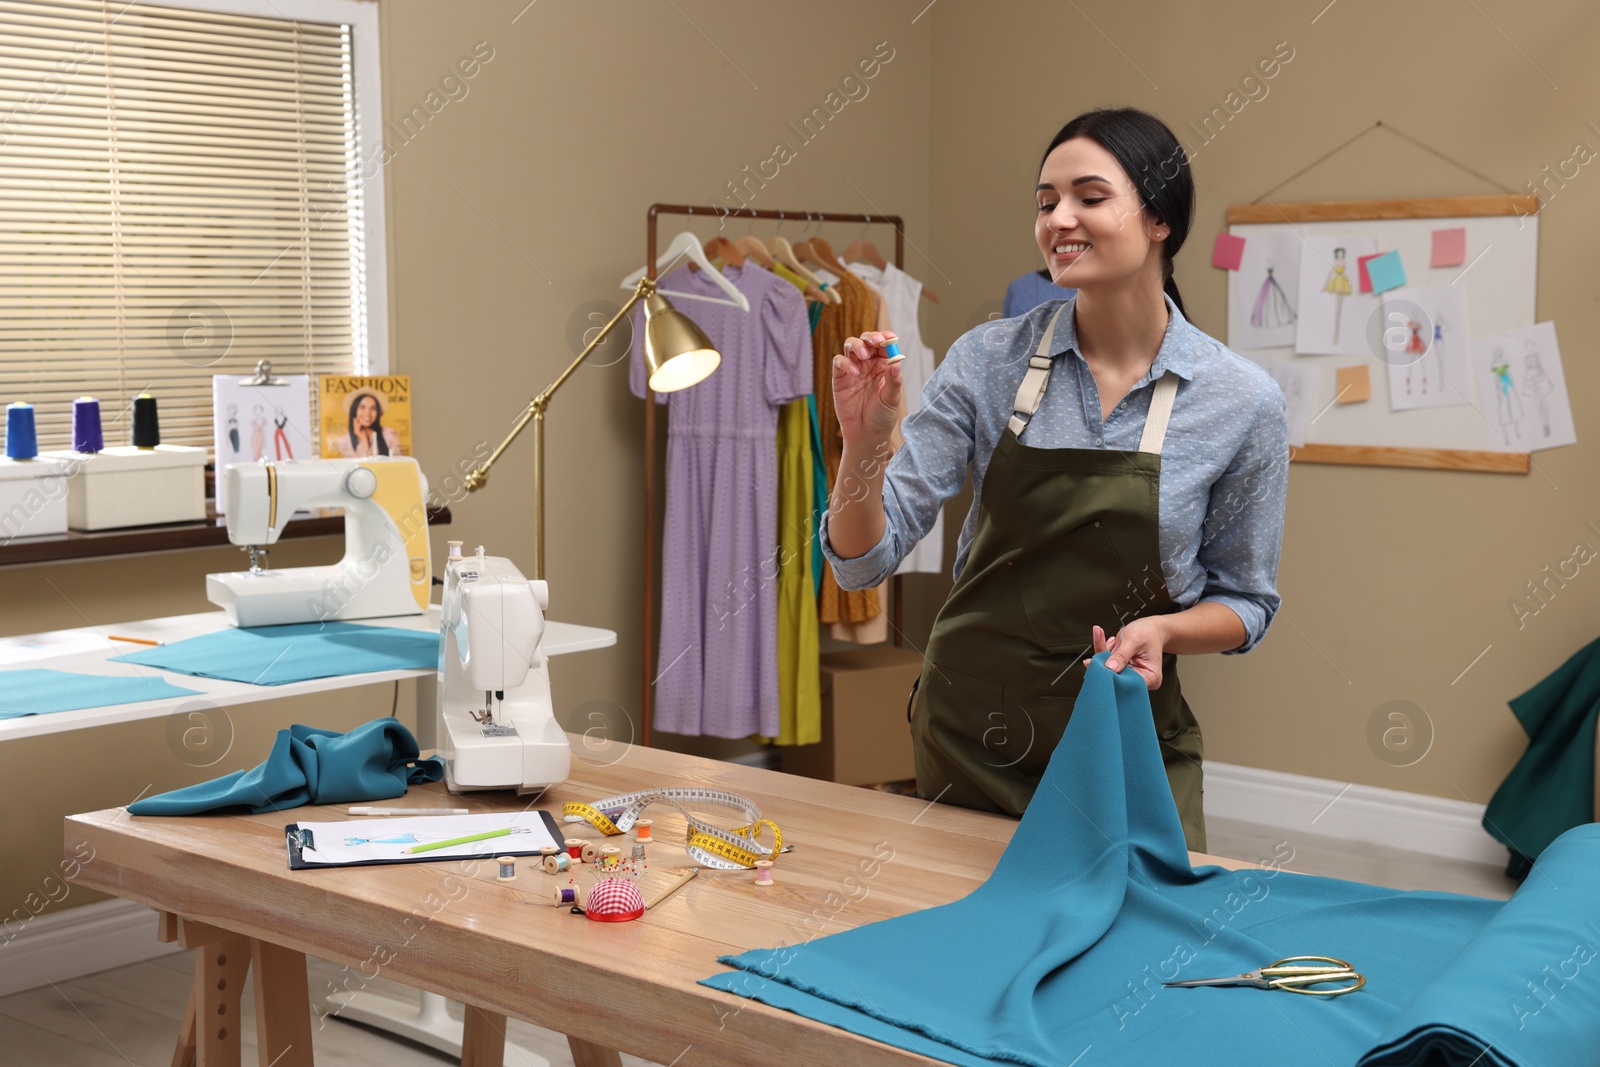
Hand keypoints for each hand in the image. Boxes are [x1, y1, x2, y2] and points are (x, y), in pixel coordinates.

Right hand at [832, 331, 902, 447]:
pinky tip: (854, 373)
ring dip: (857, 345)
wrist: (866, 434)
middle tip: (876, 342)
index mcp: (883, 365)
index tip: (890, 337)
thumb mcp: (892, 399)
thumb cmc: (882, 416)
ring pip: (851, 346)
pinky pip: (839, 361)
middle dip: (870, 337)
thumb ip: (893, 380)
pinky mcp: (840, 377)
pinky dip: (845, 362)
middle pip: (866, 341)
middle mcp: (868, 364)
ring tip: (864, 355)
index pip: (884, 345)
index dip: (886, 338)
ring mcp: (853, 369)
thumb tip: (896, 362)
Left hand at [1082, 620, 1164, 689]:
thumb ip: (1121, 655)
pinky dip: (1105, 650)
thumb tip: (1109, 668)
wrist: (1151, 627)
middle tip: (1105, 648)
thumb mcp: (1133, 640)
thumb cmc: (1148, 632)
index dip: (1114, 675)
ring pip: (1109, 669)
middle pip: (1116, 678)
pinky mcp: (1121, 667)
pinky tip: (1110, 641)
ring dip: (1106, 653)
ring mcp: (1129, 673)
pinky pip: (1107, 662)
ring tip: (1113, 641)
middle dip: (1107, 662)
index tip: (1103, 664)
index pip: (1128, 684)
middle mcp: (1140, 679)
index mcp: (1150, 678)